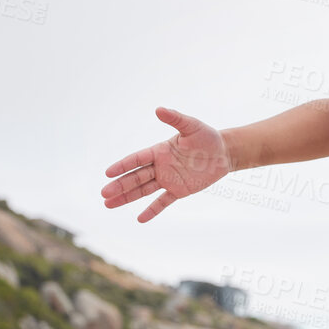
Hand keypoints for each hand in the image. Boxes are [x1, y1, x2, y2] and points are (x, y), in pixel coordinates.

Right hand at [101, 107, 230, 222]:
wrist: (224, 152)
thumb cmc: (207, 137)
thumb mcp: (192, 126)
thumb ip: (175, 118)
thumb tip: (158, 109)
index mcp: (159, 151)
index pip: (137, 159)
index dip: (123, 166)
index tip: (108, 173)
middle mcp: (160, 166)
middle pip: (136, 177)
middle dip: (120, 185)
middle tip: (104, 193)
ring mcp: (168, 179)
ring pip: (143, 190)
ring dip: (127, 197)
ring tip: (108, 204)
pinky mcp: (179, 190)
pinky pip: (163, 202)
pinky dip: (152, 210)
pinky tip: (140, 219)